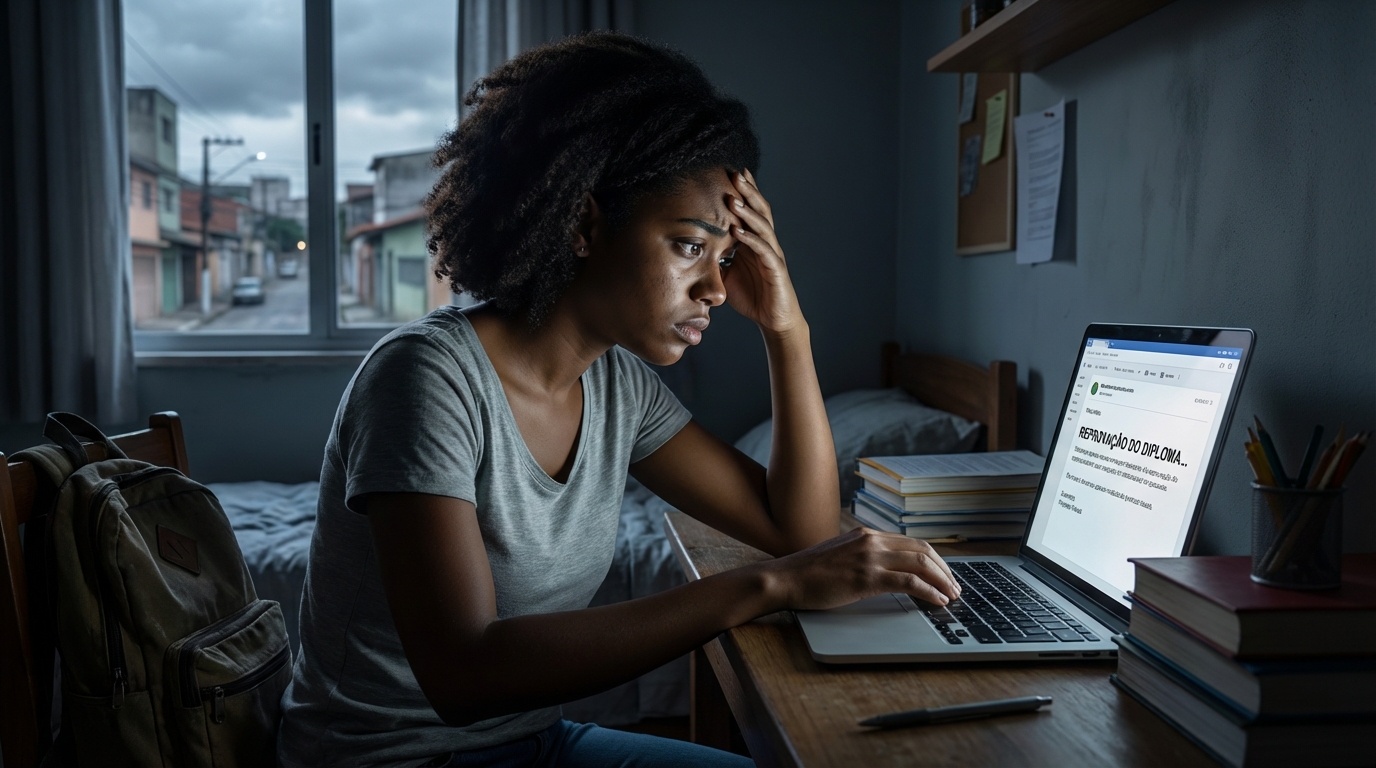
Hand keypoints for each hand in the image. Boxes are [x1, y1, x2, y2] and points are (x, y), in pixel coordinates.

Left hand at [723, 169, 803, 335]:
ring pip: (762, 226)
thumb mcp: (726, 274)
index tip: (729, 173)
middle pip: (759, 211)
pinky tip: (738, 231)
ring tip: (734, 198)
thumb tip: (692, 249)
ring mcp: (772, 254)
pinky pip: (764, 251)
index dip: (743, 192)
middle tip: (734, 173)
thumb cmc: (752, 296)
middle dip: (748, 192)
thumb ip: (715, 258)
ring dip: (747, 212)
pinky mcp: (776, 269)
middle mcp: (766, 242)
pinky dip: (751, 239)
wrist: (773, 320)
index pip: (750, 210)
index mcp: (755, 241)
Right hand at [760, 527, 961, 610]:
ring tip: (952, 596)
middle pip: (922, 550)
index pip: (911, 543)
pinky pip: (909, 582)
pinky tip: (937, 601)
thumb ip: (862, 558)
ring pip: (920, 564)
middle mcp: (871, 541)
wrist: (785, 579)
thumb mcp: (840, 558)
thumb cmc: (808, 574)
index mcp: (866, 534)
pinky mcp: (866, 577)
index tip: (944, 574)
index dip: (934, 559)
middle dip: (945, 569)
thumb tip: (884, 572)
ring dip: (942, 581)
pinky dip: (929, 591)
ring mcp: (869, 557)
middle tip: (955, 587)